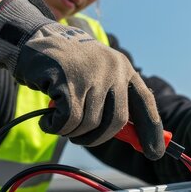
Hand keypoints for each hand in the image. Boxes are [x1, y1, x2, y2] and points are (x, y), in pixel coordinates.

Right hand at [0, 0, 164, 159]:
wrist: (35, 38)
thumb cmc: (68, 66)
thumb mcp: (98, 76)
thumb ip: (113, 102)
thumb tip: (133, 138)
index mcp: (124, 69)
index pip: (145, 103)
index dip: (152, 130)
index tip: (155, 153)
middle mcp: (113, 70)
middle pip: (116, 121)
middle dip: (97, 138)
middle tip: (80, 139)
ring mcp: (91, 74)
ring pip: (89, 124)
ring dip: (72, 132)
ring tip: (59, 121)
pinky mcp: (68, 81)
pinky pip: (69, 121)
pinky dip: (56, 128)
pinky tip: (48, 120)